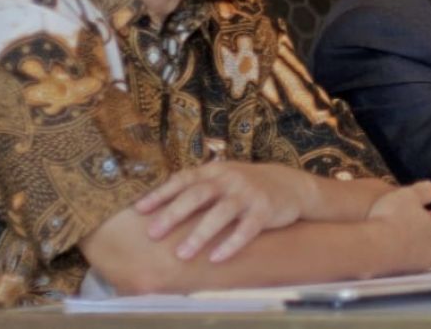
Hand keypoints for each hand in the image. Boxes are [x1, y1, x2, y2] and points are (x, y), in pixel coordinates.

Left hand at [135, 161, 313, 262]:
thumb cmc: (247, 186)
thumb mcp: (223, 179)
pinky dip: (231, 244)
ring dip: (200, 234)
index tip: (139, 210)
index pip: (183, 179)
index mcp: (215, 171)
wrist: (291, 185)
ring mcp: (248, 194)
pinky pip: (247, 229)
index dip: (161, 194)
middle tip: (153, 233)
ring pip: (221, 213)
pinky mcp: (265, 210)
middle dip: (173, 214)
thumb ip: (198, 188)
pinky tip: (216, 258)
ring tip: (182, 254)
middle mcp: (230, 179)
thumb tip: (158, 208)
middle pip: (198, 194)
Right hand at [365, 181, 430, 271]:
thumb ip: (424, 191)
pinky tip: (385, 247)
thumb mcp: (410, 195)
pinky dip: (396, 257)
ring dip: (410, 247)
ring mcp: (410, 268)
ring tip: (398, 235)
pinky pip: (399, 265)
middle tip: (416, 227)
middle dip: (427, 238)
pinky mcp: (394, 275)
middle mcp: (427, 255)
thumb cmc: (392, 219)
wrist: (371, 246)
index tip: (429, 213)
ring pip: (416, 259)